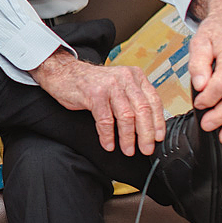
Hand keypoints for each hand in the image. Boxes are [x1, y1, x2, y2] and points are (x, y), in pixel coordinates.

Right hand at [31, 49, 165, 155]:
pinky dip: (107, 135)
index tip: (158, 138)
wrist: (63, 72)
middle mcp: (125, 78)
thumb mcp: (117, 84)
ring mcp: (110, 85)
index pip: (153, 101)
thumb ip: (132, 98)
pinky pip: (105, 120)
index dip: (158, 122)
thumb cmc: (91, 82)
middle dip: (146, 134)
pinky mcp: (94, 94)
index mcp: (134, 76)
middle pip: (142, 110)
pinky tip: (108, 144)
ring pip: (126, 117)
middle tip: (146, 149)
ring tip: (127, 150)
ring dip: (127, 138)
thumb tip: (148, 123)